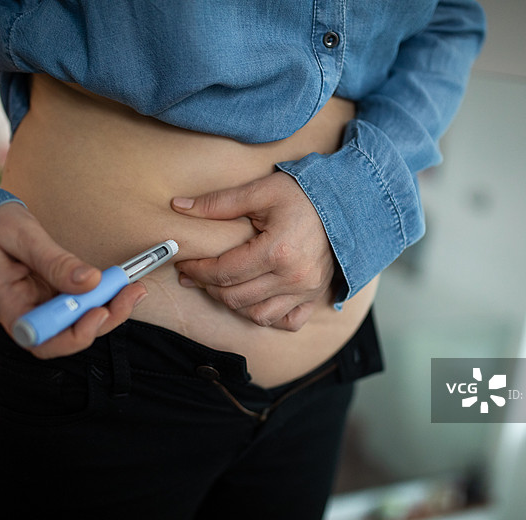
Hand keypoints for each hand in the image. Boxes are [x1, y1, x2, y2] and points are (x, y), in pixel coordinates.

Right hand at [0, 203, 146, 357]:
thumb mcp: (21, 236)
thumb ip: (55, 261)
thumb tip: (91, 282)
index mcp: (6, 305)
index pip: (42, 341)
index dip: (74, 336)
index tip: (98, 312)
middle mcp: (24, 313)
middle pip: (68, 336)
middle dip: (104, 319)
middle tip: (132, 293)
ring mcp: (37, 306)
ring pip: (77, 321)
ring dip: (109, 308)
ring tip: (134, 288)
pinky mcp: (48, 295)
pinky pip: (77, 304)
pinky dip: (100, 296)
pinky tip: (120, 284)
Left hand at [171, 171, 334, 330]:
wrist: (346, 202)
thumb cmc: (303, 194)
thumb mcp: (261, 191)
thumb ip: (218, 203)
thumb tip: (179, 207)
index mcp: (277, 251)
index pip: (224, 272)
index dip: (198, 270)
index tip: (184, 263)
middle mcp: (293, 278)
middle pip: (235, 297)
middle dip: (208, 287)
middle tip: (194, 274)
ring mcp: (306, 291)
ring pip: (256, 315)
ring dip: (232, 303)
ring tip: (220, 286)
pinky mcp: (315, 296)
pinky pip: (286, 322)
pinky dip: (266, 317)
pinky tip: (253, 301)